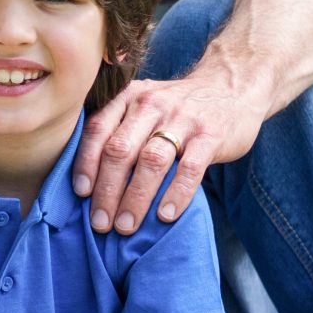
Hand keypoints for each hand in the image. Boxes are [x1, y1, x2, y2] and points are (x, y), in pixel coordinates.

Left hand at [74, 67, 266, 234]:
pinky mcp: (211, 134)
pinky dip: (176, 194)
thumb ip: (119, 129)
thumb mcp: (144, 105)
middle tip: (101, 222)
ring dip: (136, 197)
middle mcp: (151, 104)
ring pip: (152, 161)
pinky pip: (189, 168)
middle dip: (107, 190)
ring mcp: (183, 118)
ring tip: (126, 225)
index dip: (86, 164)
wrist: (231, 87)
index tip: (80, 194)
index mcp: (129, 97)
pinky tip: (166, 215)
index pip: (98, 130)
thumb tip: (90, 181)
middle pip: (120, 150)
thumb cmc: (177, 108)